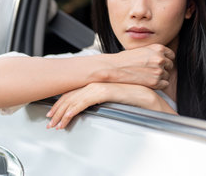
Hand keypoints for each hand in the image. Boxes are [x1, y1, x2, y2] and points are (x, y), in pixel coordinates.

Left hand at [46, 82, 176, 129]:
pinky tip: (67, 119)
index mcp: (101, 83)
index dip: (64, 101)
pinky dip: (73, 110)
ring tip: (55, 124)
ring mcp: (103, 85)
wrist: (155, 102)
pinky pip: (85, 101)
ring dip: (63, 112)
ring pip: (75, 98)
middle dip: (59, 108)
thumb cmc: (138, 103)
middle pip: (73, 93)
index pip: (77, 91)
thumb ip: (105, 101)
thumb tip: (92, 107)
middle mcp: (100, 81)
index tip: (56, 112)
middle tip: (50, 120)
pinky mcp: (106, 91)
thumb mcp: (117, 102)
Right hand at [93, 44, 174, 89]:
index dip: (165, 60)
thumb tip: (163, 59)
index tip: (160, 63)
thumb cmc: (125, 59)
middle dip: (163, 68)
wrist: (115, 68)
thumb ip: (154, 53)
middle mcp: (160, 58)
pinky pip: (165, 84)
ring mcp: (159, 70)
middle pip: (170, 65)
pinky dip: (159, 85)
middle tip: (151, 71)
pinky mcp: (155, 82)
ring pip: (167, 75)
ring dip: (160, 77)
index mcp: (158, 48)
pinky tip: (149, 82)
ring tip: (147, 76)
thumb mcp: (142, 50)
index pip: (171, 55)